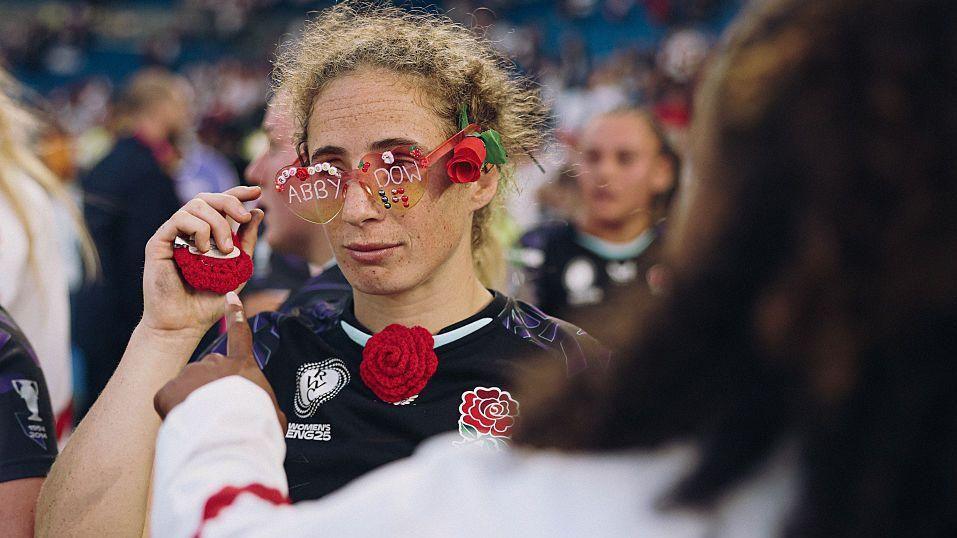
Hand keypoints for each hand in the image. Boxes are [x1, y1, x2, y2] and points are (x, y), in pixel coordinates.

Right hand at [142, 186, 264, 334]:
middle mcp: (189, 230)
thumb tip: (257, 212)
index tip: (256, 192)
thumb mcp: (238, 267)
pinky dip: (197, 229)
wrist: (185, 323)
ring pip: (195, 205)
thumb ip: (247, 241)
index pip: (220, 203)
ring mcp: (173, 234)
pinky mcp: (159, 242)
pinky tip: (204, 249)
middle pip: (207, 198)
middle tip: (244, 218)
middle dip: (230, 202)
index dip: (237, 193)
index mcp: (207, 232)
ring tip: (224, 248)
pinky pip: (178, 219)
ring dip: (216, 222)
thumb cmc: (210, 299)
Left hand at [153, 292, 287, 431]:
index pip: (240, 335)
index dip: (236, 314)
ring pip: (187, 388)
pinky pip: (169, 401)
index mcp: (242, 366)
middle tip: (216, 412)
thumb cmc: (256, 424)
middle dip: (209, 389)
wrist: (227, 431)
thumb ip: (268, 407)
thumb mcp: (272, 413)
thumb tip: (274, 416)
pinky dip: (175, 413)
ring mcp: (189, 373)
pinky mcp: (167, 390)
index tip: (231, 296)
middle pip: (208, 371)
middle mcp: (215, 363)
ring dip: (192, 403)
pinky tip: (186, 423)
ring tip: (203, 423)